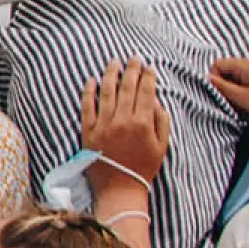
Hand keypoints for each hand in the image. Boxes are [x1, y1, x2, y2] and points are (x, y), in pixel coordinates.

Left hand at [79, 59, 171, 185]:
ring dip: (110, 74)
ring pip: (106, 92)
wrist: (120, 188)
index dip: (148, 77)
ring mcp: (103, 125)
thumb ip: (161, 121)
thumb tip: (155, 101)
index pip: (146, 92)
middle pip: (127, 88)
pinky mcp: (88, 131)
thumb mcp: (162, 145)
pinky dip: (88, 91)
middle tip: (133, 58)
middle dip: (131, 70)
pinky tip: (91, 79)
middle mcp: (122, 120)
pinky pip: (87, 106)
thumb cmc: (143, 168)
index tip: (149, 67)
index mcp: (142, 123)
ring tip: (114, 62)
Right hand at [209, 56, 248, 126]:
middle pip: (227, 69)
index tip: (220, 94)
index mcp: (246, 65)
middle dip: (225, 85)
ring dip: (235, 90)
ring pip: (237, 76)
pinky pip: (247, 80)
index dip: (214, 79)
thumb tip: (207, 79)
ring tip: (243, 104)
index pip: (218, 64)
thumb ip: (221, 87)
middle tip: (232, 102)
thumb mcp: (241, 98)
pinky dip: (244, 91)